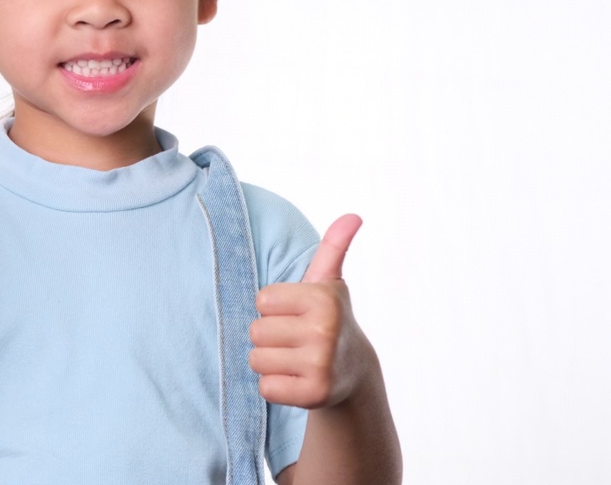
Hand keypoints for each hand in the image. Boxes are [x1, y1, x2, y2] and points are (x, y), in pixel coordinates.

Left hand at [249, 214, 373, 409]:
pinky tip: (297, 380)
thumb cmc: (329, 319)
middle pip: (256, 330)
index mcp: (323, 299)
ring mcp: (320, 365)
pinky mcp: (314, 394)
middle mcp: (324, 331)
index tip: (297, 314)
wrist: (353, 371)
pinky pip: (266, 388)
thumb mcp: (330, 282)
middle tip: (296, 340)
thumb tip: (353, 216)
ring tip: (296, 359)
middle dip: (270, 336)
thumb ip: (333, 246)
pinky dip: (276, 386)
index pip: (262, 300)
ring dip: (270, 361)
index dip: (274, 308)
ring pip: (257, 359)